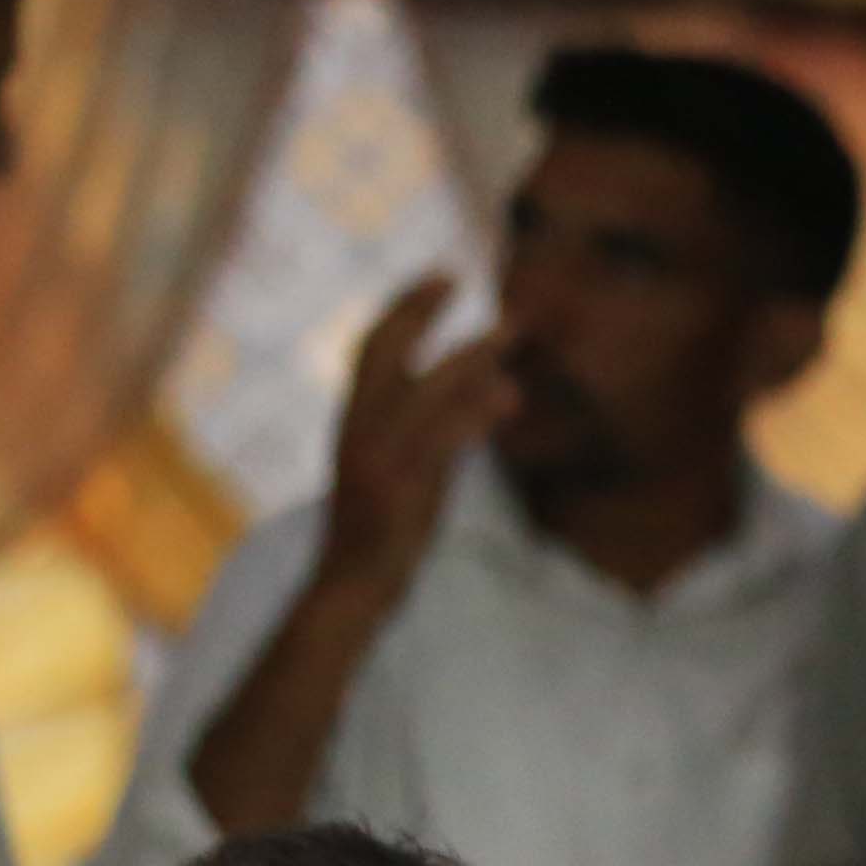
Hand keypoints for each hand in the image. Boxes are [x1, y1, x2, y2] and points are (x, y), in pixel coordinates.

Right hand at [317, 274, 508, 592]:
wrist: (354, 589)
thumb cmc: (388, 534)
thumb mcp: (417, 472)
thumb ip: (446, 430)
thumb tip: (494, 390)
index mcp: (356, 422)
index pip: (373, 348)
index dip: (405, 307)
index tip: (441, 276)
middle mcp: (356, 431)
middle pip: (382, 351)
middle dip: (418, 310)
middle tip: (459, 277)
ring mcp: (373, 460)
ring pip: (419, 392)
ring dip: (468, 357)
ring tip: (511, 332)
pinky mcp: (394, 492)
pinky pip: (436, 442)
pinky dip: (470, 415)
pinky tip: (504, 396)